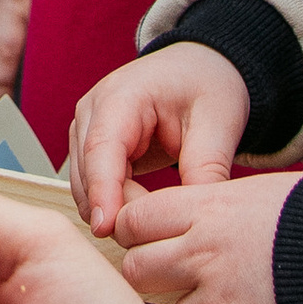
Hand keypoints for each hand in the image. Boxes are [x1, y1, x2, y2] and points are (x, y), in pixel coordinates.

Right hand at [67, 43, 247, 234]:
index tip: (106, 229)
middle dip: (114, 208)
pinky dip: (112, 204)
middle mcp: (92, 109)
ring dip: (112, 209)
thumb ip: (206, 170)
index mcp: (122, 96)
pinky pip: (91, 185)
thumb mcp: (218, 124)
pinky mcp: (90, 144)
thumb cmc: (205, 86)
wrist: (198, 67)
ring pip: (83, 183)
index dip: (101, 191)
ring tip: (156, 224)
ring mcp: (86, 127)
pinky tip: (142, 214)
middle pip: (87, 171)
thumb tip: (193, 219)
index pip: (101, 148)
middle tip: (157, 235)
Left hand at [113, 171, 298, 303]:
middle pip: (137, 273)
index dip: (138, 236)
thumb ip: (213, 207)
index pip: (133, 223)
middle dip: (153, 282)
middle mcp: (202, 256)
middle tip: (179, 286)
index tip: (153, 245)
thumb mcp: (259, 193)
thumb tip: (184, 219)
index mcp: (204, 210)